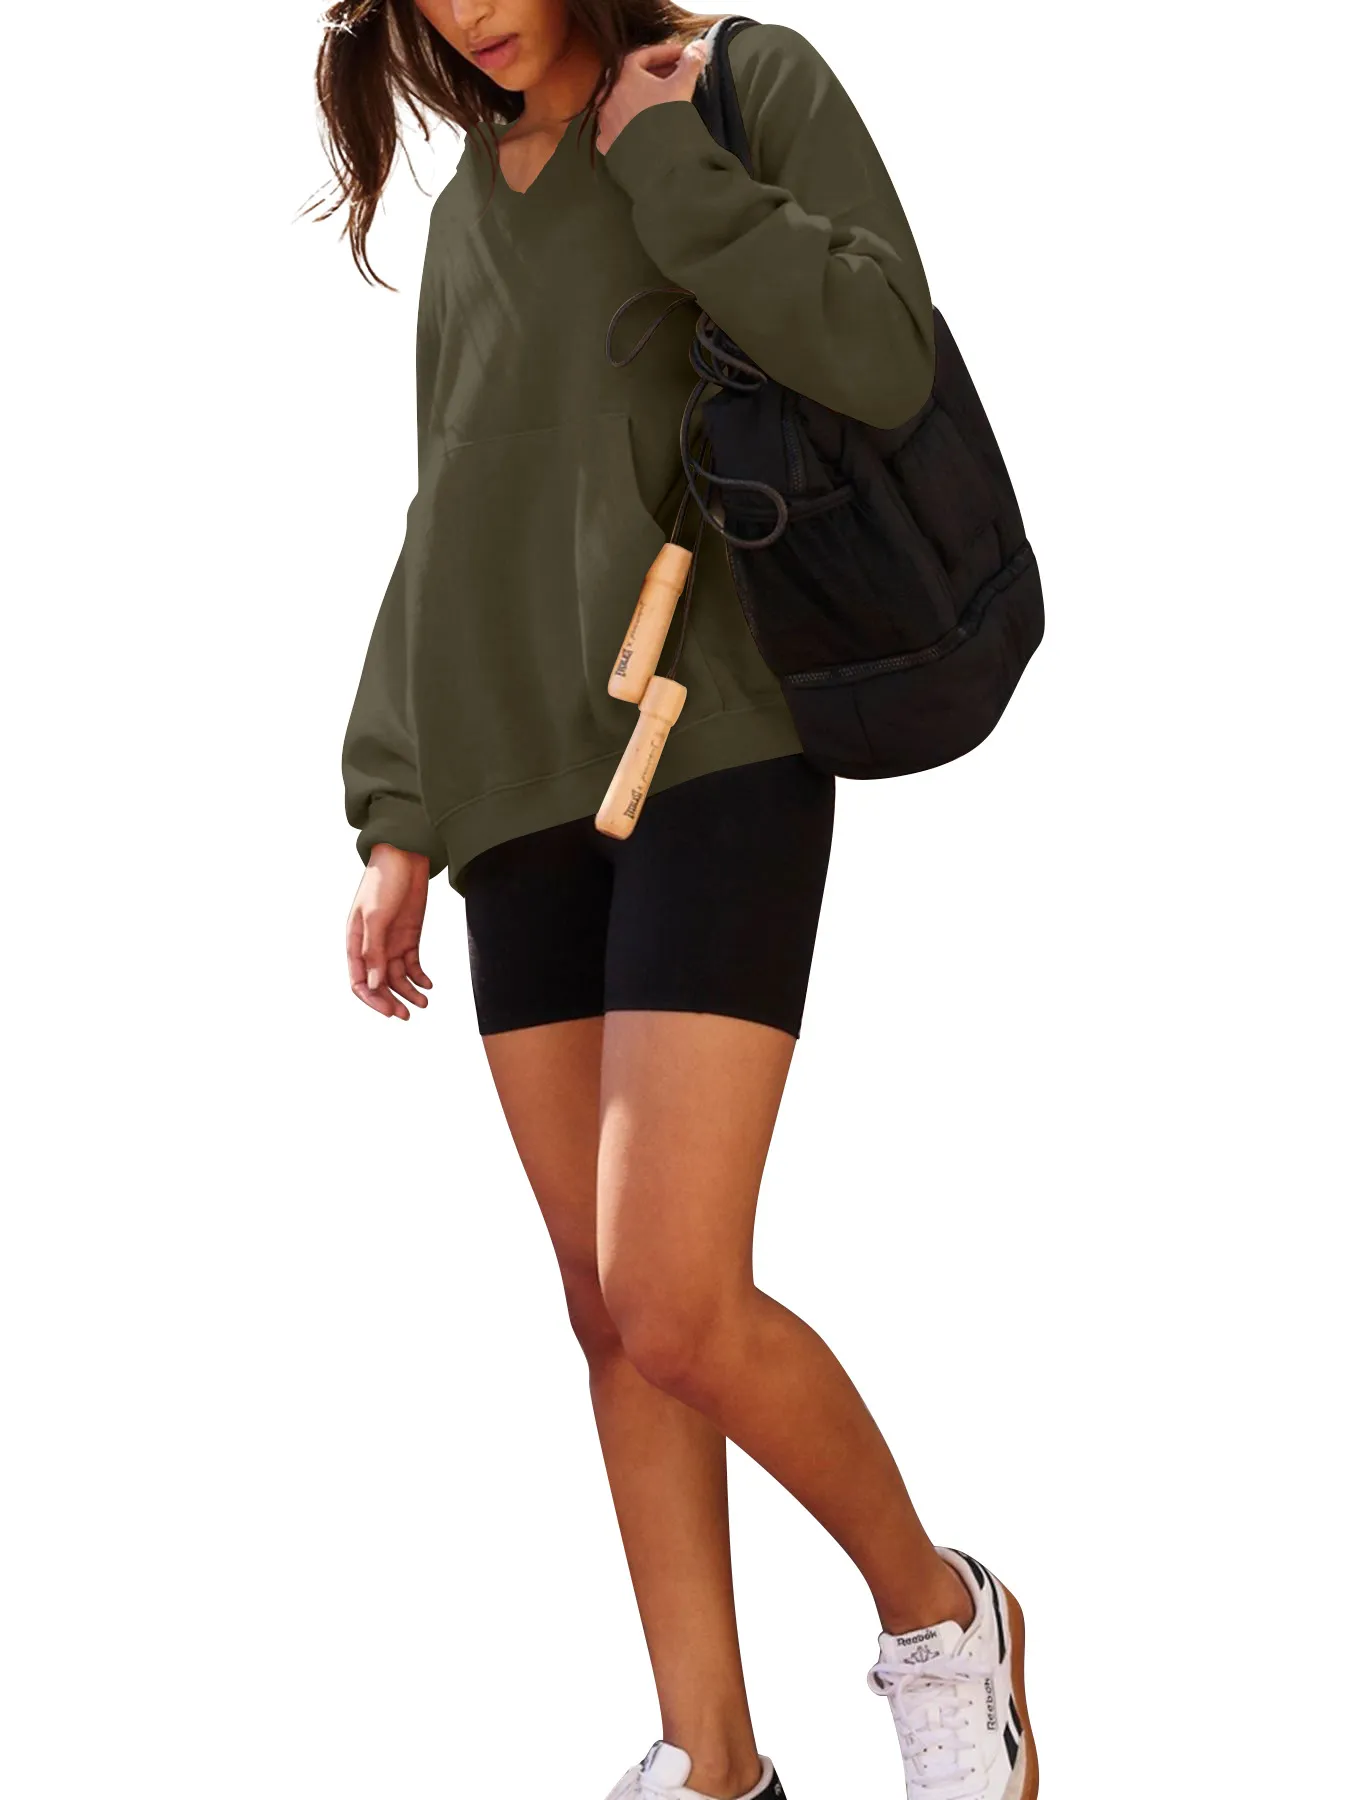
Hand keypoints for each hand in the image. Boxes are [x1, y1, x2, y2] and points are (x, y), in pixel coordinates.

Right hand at [346, 843, 432, 1020]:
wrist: (406, 856)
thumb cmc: (384, 881)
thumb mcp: (377, 915)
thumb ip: (374, 950)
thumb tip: (374, 983)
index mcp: (355, 941)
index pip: (359, 981)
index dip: (373, 999)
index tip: (390, 1011)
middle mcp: (371, 945)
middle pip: (379, 983)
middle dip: (392, 1000)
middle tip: (408, 1014)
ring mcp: (390, 941)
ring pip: (397, 976)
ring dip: (409, 991)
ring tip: (424, 1002)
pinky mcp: (409, 936)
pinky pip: (412, 964)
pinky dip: (419, 977)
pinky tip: (428, 984)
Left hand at [596, 34, 709, 154]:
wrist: (658, 166)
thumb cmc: (668, 122)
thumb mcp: (683, 87)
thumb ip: (690, 63)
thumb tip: (699, 46)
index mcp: (623, 75)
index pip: (644, 54)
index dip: (666, 53)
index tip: (682, 56)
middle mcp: (608, 94)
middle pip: (631, 76)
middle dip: (653, 74)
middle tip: (673, 76)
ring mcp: (604, 120)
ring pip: (622, 101)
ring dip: (639, 97)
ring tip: (658, 101)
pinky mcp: (606, 143)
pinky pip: (616, 126)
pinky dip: (629, 122)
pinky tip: (642, 126)